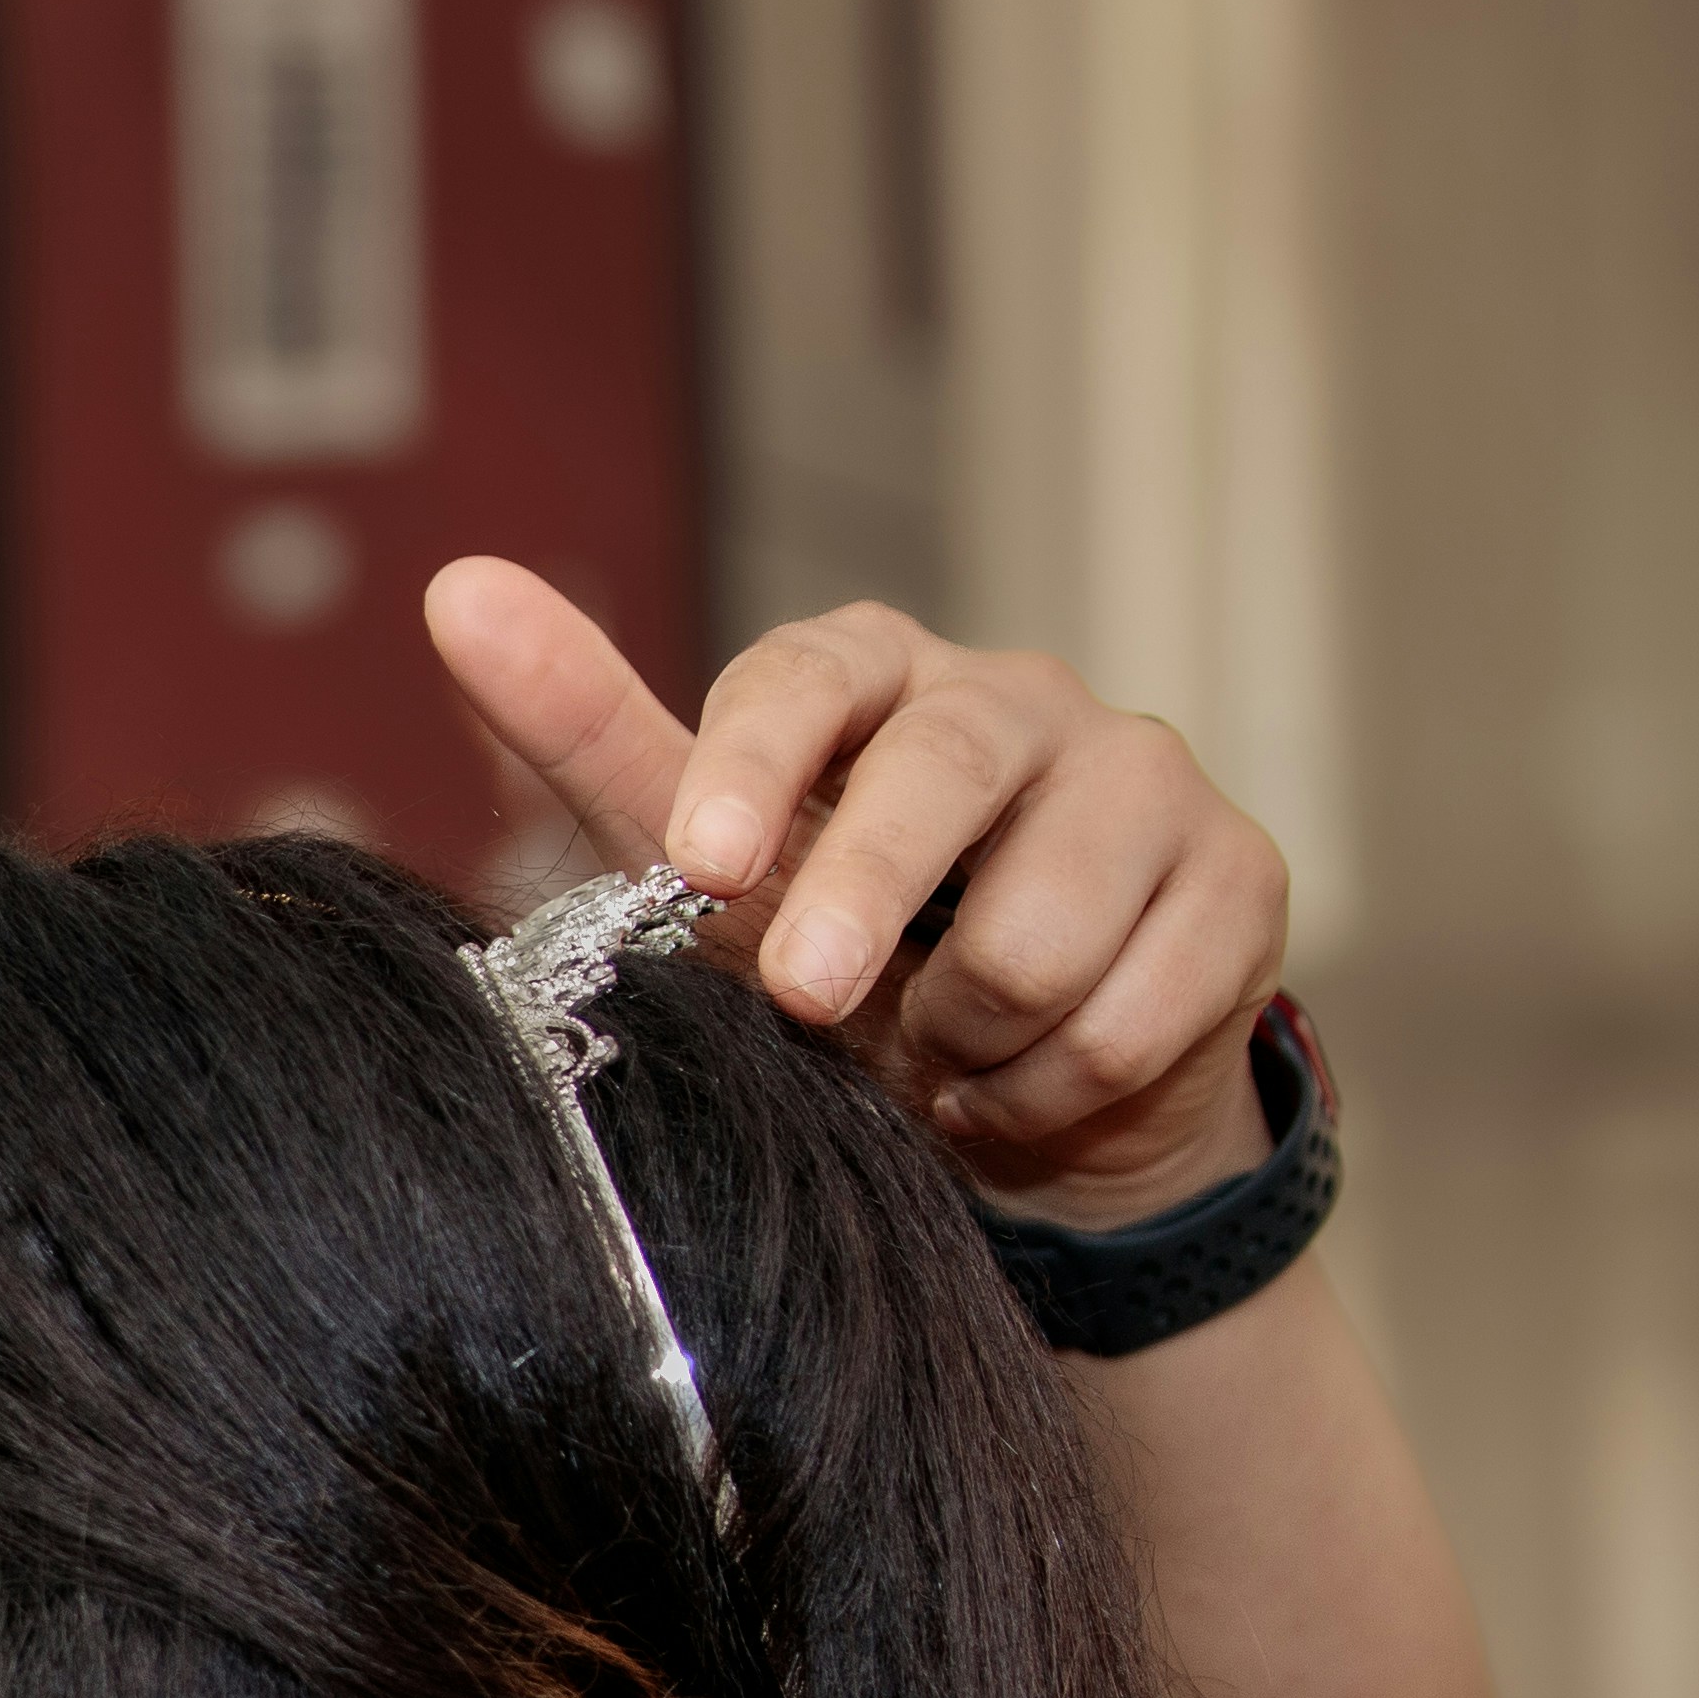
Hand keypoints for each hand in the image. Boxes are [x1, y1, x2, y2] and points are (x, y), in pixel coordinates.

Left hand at [430, 558, 1286, 1227]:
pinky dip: (1050, 1087)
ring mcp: (1146, 780)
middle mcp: (1019, 702)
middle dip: (866, 903)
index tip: (702, 856)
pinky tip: (1024, 1081)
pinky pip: (1130, 1013)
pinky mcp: (1241, 880)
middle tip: (814, 1005)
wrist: (1017, 1105)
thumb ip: (593, 738)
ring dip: (962, 1034)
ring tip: (936, 1053)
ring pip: (1044, 924)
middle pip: (945, 772)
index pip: (811, 669)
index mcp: (881, 680)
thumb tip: (457, 592)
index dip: (756, 759)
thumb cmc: (844, 963)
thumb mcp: (709, 873)